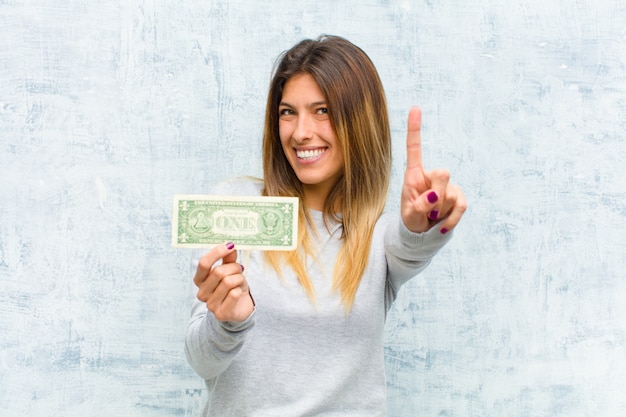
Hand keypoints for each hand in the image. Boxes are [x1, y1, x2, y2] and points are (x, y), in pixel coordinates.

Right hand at [193, 242, 253, 321]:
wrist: (240, 308)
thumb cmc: (233, 286)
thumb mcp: (230, 270)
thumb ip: (228, 258)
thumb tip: (230, 246)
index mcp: (199, 280)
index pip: (203, 263)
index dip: (217, 253)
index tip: (230, 245)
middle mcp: (202, 293)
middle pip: (218, 272)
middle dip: (233, 267)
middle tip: (240, 269)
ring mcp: (210, 305)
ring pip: (228, 282)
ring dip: (239, 278)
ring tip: (240, 281)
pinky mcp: (221, 313)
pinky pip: (233, 294)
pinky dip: (240, 290)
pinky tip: (239, 293)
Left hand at [401, 107, 465, 233]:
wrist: (422, 233)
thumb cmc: (411, 219)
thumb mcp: (410, 215)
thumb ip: (418, 206)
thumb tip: (434, 196)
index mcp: (414, 174)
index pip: (414, 149)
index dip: (415, 129)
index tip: (415, 107)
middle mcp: (431, 175)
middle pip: (443, 173)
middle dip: (437, 195)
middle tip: (427, 211)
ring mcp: (448, 186)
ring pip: (452, 194)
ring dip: (440, 211)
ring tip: (431, 218)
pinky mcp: (459, 198)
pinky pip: (461, 206)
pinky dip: (451, 219)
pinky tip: (441, 226)